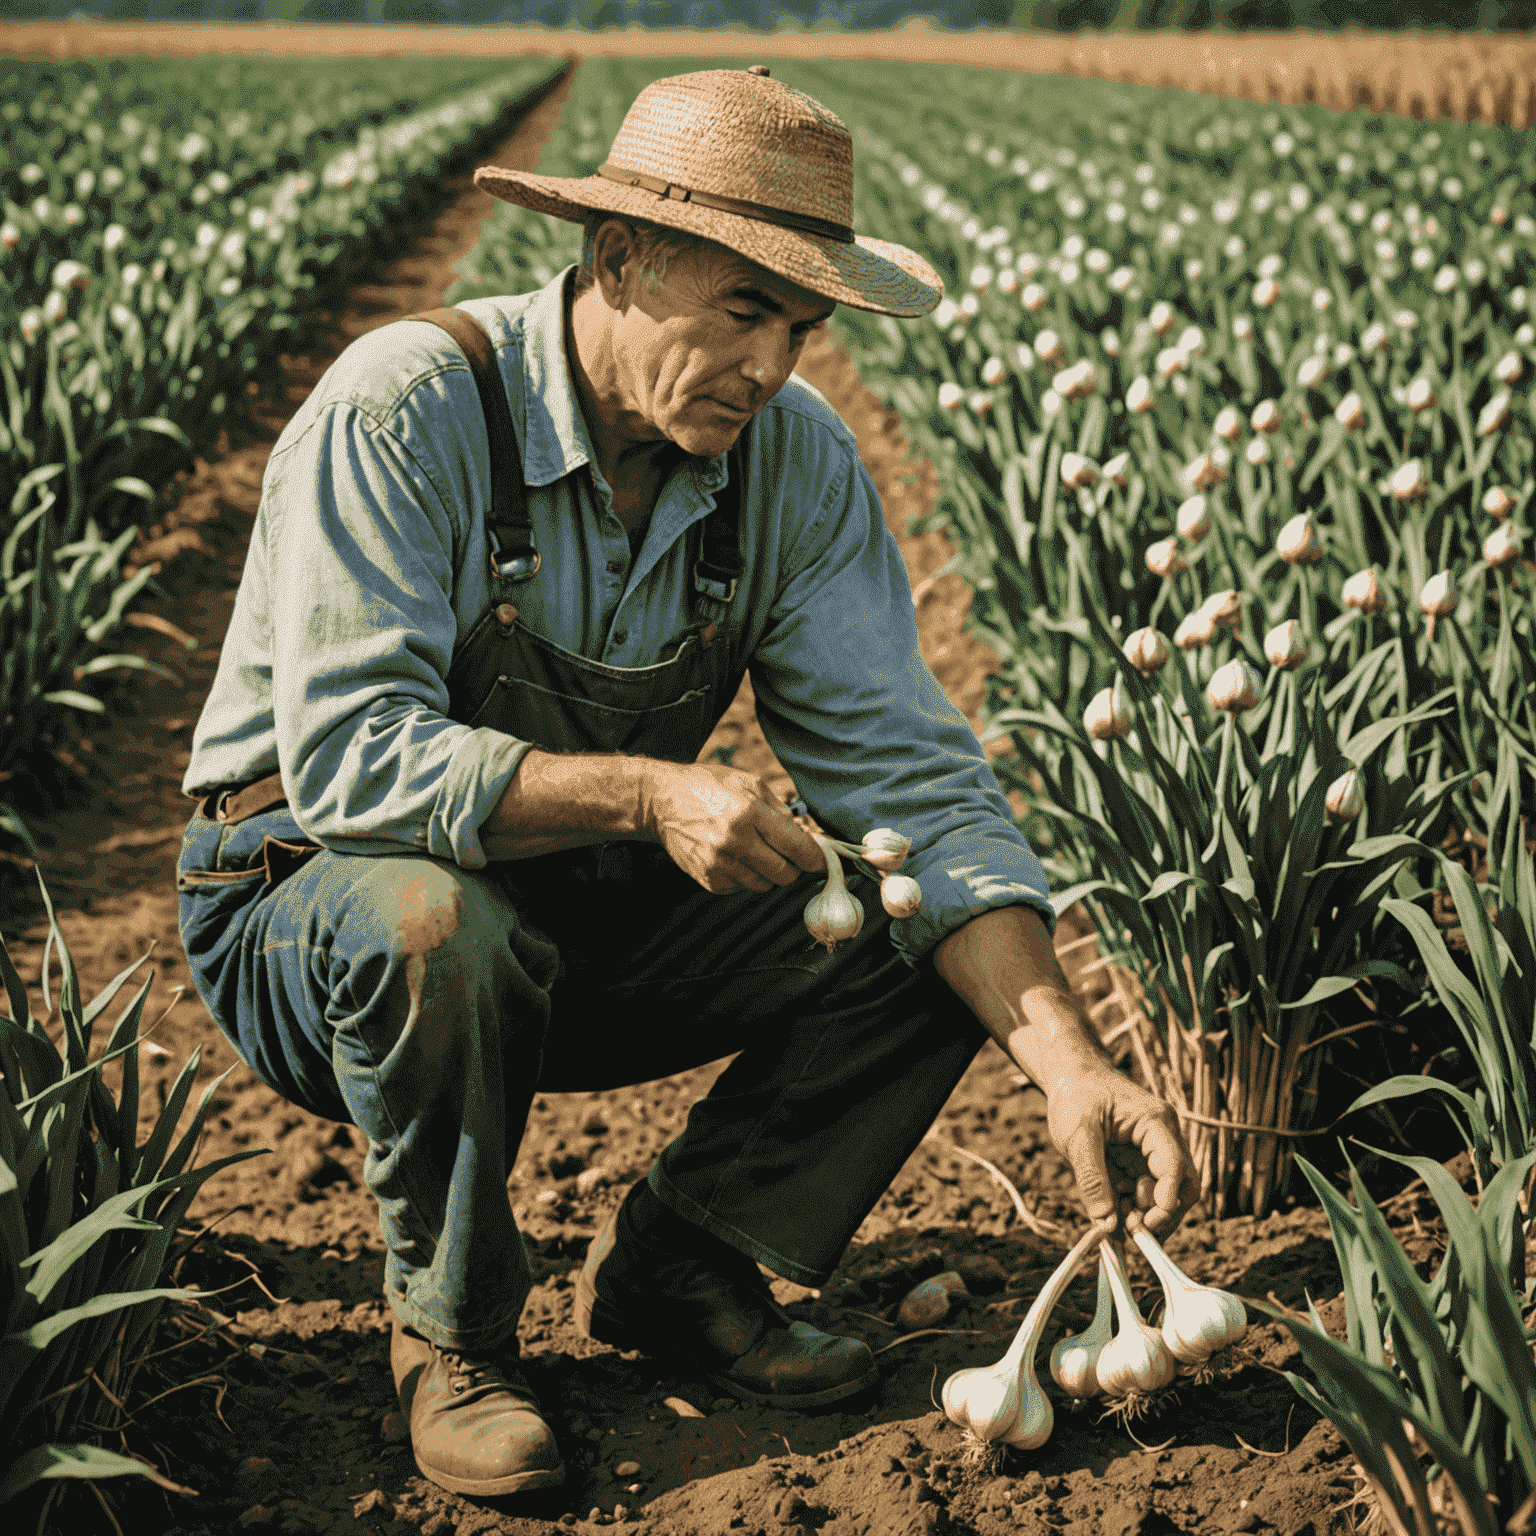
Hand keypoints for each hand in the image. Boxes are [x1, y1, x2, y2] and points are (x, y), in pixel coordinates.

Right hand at [637, 761, 825, 894]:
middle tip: (786, 856)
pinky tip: (734, 858)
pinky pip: (741, 889)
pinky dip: (744, 878)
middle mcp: (734, 840)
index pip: (796, 847)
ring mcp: (718, 863)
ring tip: (755, 853)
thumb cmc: (708, 787)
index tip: (820, 862)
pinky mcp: (706, 878)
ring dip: (767, 873)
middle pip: (784, 874)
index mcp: (749, 812)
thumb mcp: (748, 783)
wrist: (660, 801)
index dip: (814, 858)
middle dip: (792, 867)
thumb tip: (808, 837)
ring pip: (764, 885)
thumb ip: (780, 810)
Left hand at [1044, 1064, 1198, 1238]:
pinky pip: (1145, 1193)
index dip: (1165, 1200)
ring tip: (1115, 1221)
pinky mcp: (1140, 1161)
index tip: (1145, 1225)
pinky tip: (1111, 1210)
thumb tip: (1107, 1222)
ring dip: (1145, 1215)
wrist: (1071, 1076)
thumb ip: (1092, 1178)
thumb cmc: (1076, 1095)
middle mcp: (1164, 1137)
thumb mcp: (1077, 1135)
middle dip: (1161, 1214)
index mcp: (1155, 1122)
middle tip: (1132, 1232)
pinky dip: (1132, 1208)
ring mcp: (1154, 1151)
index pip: (1175, 1166)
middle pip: (1183, 1187)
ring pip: (1166, 1195)